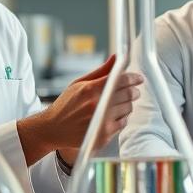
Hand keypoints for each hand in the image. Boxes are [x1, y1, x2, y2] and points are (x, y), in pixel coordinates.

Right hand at [21, 55, 144, 165]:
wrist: (53, 129)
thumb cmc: (66, 105)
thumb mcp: (79, 84)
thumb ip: (101, 71)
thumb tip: (116, 57)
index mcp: (91, 89)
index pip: (121, 80)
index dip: (133, 78)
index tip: (138, 78)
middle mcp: (97, 105)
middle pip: (128, 94)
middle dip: (134, 91)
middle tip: (134, 91)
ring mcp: (101, 121)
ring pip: (128, 109)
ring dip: (128, 104)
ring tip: (119, 104)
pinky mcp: (103, 135)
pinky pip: (123, 123)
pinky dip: (122, 118)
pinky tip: (113, 116)